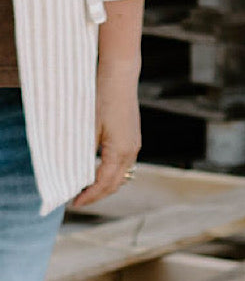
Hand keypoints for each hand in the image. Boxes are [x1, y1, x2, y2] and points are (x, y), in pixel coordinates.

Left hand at [71, 61, 140, 207]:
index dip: (89, 196)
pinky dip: (111, 174)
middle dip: (98, 195)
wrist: (120, 76)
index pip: (104, 183)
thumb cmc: (102, 98)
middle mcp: (131, 152)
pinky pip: (124, 165)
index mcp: (120, 151)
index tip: (74, 204)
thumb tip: (77, 173)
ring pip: (121, 176)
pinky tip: (99, 172)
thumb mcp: (87, 127)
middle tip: (79, 201)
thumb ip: (85, 152)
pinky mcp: (133, 139)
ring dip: (106, 186)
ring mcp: (135, 146)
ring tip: (88, 190)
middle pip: (115, 184)